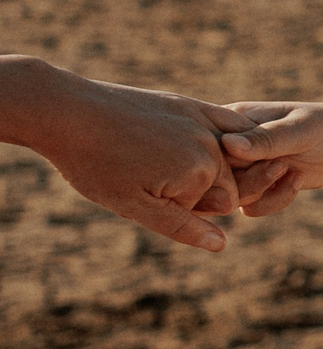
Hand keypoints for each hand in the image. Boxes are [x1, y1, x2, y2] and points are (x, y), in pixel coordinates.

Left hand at [0, 57, 251, 250]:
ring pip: (230, 156)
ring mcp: (202, 119)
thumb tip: (221, 244)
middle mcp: (210, 143)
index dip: (192, 209)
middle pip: (228, 180)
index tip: (153, 198)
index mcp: (201, 171)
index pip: (221, 205)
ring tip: (159, 162)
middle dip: (201, 188)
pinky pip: (228, 124)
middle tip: (150, 180)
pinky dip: (227, 138)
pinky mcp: (191, 104)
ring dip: (211, 165)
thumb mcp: (133, 206)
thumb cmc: (95, 163)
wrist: (67, 113)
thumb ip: (182, 226)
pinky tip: (198, 143)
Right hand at [218, 97, 322, 216]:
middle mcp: (232, 146)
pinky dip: (274, 201)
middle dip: (246, 181)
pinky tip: (298, 180)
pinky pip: (252, 207)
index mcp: (233, 120)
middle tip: (282, 167)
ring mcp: (246, 167)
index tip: (262, 160)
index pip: (206, 147)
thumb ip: (266, 139)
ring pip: (231, 197)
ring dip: (262, 192)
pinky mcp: (263, 186)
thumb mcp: (301, 130)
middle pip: (214, 177)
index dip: (222, 162)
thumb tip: (228, 145)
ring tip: (291, 172)